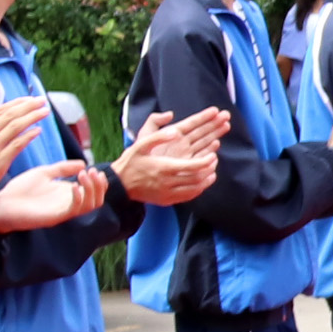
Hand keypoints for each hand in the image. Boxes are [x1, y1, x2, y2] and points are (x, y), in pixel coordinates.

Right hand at [0, 97, 53, 200]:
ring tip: (44, 112)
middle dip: (28, 106)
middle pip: (9, 115)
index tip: (28, 99)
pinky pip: (16, 145)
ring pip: (15, 127)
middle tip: (41, 101)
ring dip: (32, 117)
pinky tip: (37, 131)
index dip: (16, 103)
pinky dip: (28, 136)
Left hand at [0, 160, 108, 232]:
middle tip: (91, 172)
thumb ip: (63, 169)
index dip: (99, 182)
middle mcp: (69, 204)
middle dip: (99, 185)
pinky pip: (74, 210)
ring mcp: (63, 211)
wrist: (1, 204)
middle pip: (98, 200)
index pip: (95, 192)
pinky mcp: (54, 217)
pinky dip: (78, 197)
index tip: (93, 168)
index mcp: (68, 194)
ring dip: (92, 189)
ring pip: (90, 206)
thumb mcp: (44, 173)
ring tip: (83, 175)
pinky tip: (73, 185)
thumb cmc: (20, 189)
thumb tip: (83, 163)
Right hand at [108, 107, 228, 206]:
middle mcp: (167, 182)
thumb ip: (159, 136)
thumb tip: (176, 130)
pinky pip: (187, 197)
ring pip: (195, 189)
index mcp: (164, 167)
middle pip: (197, 178)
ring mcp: (167, 193)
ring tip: (211, 170)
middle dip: (209, 169)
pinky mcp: (166, 200)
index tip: (213, 155)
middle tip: (213, 159)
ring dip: (206, 180)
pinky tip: (201, 182)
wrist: (119, 184)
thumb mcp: (141, 144)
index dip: (206, 162)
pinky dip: (198, 189)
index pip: (193, 166)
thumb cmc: (130, 162)